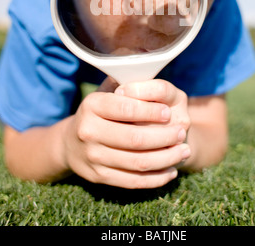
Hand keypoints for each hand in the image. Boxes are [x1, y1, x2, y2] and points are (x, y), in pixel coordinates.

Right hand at [62, 78, 189, 188]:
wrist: (70, 143)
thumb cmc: (100, 112)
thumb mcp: (107, 92)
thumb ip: (127, 83)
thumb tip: (152, 72)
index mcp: (92, 105)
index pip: (126, 108)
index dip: (151, 111)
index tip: (168, 112)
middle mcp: (89, 131)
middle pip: (135, 138)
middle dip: (164, 136)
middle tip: (181, 132)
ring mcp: (92, 157)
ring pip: (138, 162)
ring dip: (166, 158)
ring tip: (183, 151)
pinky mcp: (99, 176)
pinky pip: (133, 181)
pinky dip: (156, 178)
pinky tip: (171, 171)